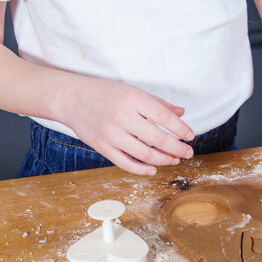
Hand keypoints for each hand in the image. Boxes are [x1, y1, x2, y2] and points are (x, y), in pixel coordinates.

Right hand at [59, 77, 194, 175]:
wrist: (71, 98)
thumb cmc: (105, 93)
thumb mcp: (133, 92)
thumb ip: (158, 104)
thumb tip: (182, 113)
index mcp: (133, 99)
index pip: (164, 117)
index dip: (181, 129)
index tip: (190, 136)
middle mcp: (122, 116)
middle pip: (158, 139)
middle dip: (178, 148)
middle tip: (189, 152)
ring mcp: (111, 134)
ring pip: (145, 154)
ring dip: (164, 160)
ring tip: (175, 159)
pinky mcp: (102, 147)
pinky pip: (126, 163)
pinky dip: (142, 170)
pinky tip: (154, 169)